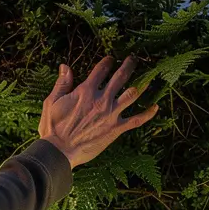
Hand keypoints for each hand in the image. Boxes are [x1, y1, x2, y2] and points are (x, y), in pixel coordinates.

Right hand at [38, 56, 158, 168]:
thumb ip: (62, 83)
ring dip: (142, 84)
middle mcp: (102, 99)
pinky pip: (137, 120)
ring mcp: (111, 114)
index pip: (101, 70)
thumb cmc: (53, 127)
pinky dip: (148, 113)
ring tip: (148, 78)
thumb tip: (65, 66)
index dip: (107, 62)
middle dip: (128, 66)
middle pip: (120, 77)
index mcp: (86, 90)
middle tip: (134, 59)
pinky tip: (156, 107)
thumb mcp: (52, 101)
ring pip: (132, 94)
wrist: (60, 150)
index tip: (111, 59)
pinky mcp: (116, 128)